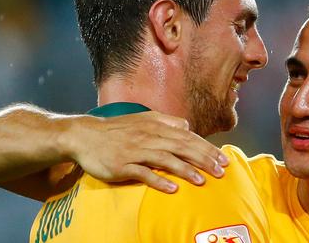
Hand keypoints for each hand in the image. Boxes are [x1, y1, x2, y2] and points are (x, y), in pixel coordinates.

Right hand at [63, 111, 228, 192]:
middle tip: (220, 171)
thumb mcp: (143, 119)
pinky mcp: (123, 165)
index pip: (188, 137)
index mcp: (156, 126)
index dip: (206, 148)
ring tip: (202, 181)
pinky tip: (173, 189)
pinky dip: (159, 181)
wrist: (85, 136)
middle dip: (203, 159)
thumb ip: (167, 122)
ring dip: (186, 170)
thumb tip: (187, 126)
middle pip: (182, 147)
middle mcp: (149, 136)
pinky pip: (143, 173)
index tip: (222, 159)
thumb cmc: (117, 129)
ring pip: (166, 159)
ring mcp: (135, 151)